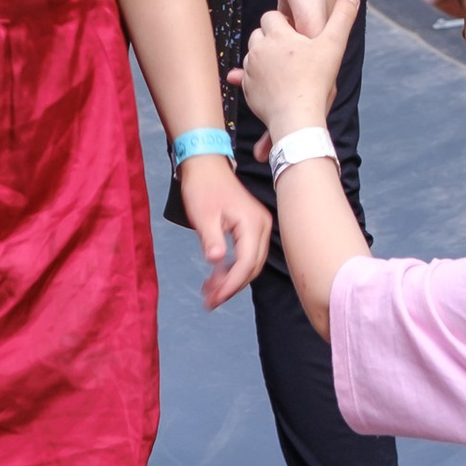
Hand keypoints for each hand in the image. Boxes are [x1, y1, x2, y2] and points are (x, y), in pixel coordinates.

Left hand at [178, 156, 272, 307]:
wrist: (206, 164)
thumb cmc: (203, 186)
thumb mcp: (203, 215)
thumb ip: (211, 239)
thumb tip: (216, 261)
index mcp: (252, 224)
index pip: (246, 264)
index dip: (230, 285)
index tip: (212, 300)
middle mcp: (262, 226)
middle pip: (252, 267)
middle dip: (231, 287)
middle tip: (208, 301)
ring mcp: (259, 226)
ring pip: (251, 263)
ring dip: (232, 279)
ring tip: (209, 291)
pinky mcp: (252, 227)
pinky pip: (247, 254)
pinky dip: (233, 267)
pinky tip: (216, 275)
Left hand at [231, 0, 359, 145]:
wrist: (297, 117)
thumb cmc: (316, 81)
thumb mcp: (334, 45)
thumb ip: (343, 16)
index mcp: (277, 35)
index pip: (271, 16)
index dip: (283, 23)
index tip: (295, 35)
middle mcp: (259, 49)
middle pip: (259, 34)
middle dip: (272, 40)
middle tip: (291, 53)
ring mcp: (251, 70)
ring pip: (253, 56)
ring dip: (264, 59)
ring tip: (284, 70)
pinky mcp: (247, 89)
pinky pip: (248, 78)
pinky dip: (258, 79)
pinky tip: (274, 85)